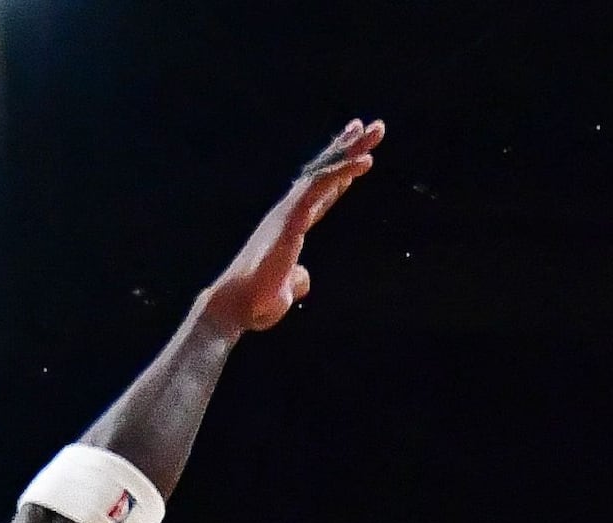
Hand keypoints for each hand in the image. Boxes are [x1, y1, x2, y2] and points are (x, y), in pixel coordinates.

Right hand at [194, 119, 385, 338]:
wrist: (236, 307)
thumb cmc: (256, 302)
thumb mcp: (285, 289)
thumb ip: (296, 279)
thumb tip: (302, 279)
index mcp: (291, 225)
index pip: (321, 191)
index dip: (340, 170)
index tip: (358, 151)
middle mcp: (289, 212)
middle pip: (324, 172)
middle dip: (348, 147)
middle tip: (372, 126)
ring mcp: (289, 213)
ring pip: (324, 171)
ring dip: (351, 149)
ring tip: (375, 129)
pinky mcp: (292, 220)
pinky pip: (321, 188)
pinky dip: (343, 172)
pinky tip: (365, 160)